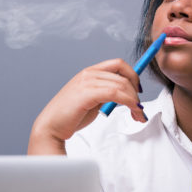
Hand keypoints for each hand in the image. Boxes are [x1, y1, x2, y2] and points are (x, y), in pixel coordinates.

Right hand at [28, 59, 146, 154]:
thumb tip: (125, 95)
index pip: (118, 64)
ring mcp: (87, 82)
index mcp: (90, 72)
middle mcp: (89, 73)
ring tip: (138, 114)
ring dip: (135, 100)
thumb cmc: (70, 116)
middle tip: (140, 109)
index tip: (139, 90)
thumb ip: (106, 93)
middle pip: (124, 75)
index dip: (133, 75)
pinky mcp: (87, 93)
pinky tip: (132, 110)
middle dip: (136, 92)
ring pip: (122, 84)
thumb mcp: (92, 99)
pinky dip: (129, 101)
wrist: (51, 126)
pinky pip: (116, 93)